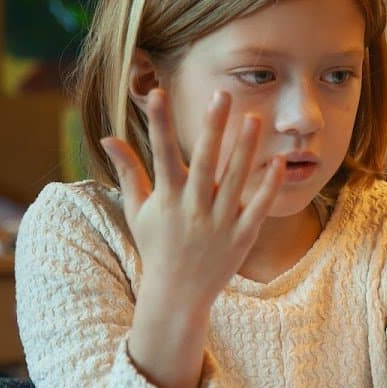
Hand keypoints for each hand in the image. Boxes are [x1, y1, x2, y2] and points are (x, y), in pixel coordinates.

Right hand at [101, 89, 281, 387]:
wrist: (177, 295)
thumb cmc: (157, 247)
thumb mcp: (138, 211)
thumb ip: (128, 172)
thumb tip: (107, 137)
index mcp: (166, 199)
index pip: (161, 154)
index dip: (159, 124)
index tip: (158, 92)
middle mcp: (192, 208)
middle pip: (204, 161)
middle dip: (212, 126)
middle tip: (221, 93)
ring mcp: (219, 222)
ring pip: (235, 180)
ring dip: (245, 149)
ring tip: (254, 118)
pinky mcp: (241, 236)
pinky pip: (258, 207)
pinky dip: (268, 186)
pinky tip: (279, 162)